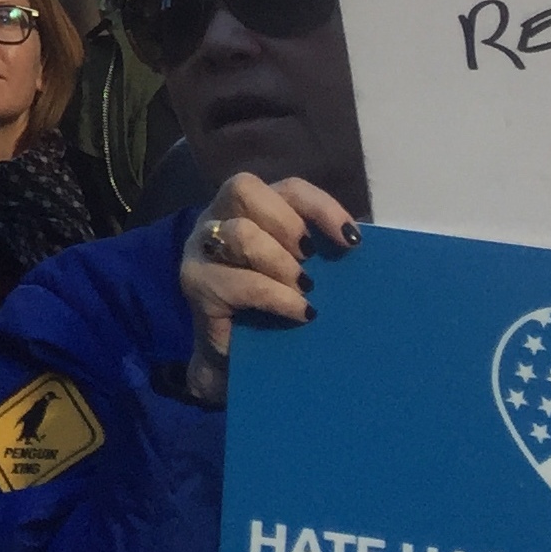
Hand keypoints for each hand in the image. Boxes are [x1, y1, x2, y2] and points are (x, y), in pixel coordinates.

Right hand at [179, 173, 356, 405]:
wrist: (239, 363)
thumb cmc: (275, 311)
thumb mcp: (301, 275)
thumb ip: (320, 253)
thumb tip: (356, 243)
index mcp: (249, 210)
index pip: (286, 188)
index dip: (320, 206)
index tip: (352, 240)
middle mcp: (217, 219)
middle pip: (245, 189)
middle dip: (287, 223)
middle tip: (310, 258)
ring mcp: (199, 249)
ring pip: (240, 232)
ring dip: (280, 262)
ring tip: (304, 288)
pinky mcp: (195, 283)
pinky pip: (237, 281)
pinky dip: (275, 296)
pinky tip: (298, 312)